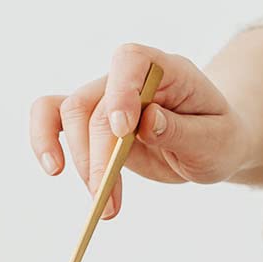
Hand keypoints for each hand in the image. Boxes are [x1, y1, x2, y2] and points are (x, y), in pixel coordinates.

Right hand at [30, 43, 246, 219]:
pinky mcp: (91, 122)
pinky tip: (53, 169)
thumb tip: (146, 121)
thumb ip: (182, 130)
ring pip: (67, 112)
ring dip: (77, 161)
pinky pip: (52, 117)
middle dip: (96, 154)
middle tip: (106, 197)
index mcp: (167, 71)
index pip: (131, 60)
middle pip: (93, 102)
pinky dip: (44, 141)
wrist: (210, 144)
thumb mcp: (216, 141)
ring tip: (99, 201)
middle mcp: (131, 78)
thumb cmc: (218, 137)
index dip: (120, 91)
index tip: (123, 131)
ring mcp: (106, 97)